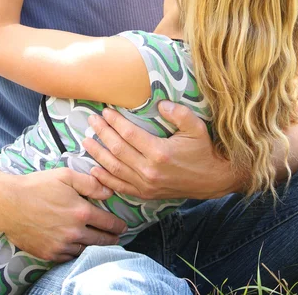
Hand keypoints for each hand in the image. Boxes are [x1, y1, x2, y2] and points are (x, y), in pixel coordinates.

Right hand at [0, 167, 126, 261]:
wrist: (9, 203)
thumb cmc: (37, 185)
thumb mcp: (65, 175)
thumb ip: (90, 183)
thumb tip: (109, 191)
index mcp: (81, 212)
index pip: (108, 223)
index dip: (118, 225)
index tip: (123, 226)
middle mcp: (74, 232)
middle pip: (101, 240)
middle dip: (112, 239)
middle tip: (117, 238)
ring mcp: (61, 246)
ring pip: (86, 250)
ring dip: (96, 248)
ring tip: (101, 244)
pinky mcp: (49, 254)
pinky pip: (69, 258)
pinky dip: (77, 254)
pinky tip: (80, 249)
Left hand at [83, 102, 243, 200]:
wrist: (212, 179)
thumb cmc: (203, 151)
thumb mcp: (196, 128)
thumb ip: (179, 114)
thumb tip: (160, 104)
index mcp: (159, 152)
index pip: (129, 134)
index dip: (115, 122)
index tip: (105, 111)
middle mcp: (149, 170)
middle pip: (117, 149)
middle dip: (101, 133)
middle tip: (91, 120)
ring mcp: (145, 184)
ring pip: (114, 168)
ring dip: (98, 153)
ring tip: (86, 140)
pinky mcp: (145, 194)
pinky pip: (119, 186)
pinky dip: (104, 178)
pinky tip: (93, 169)